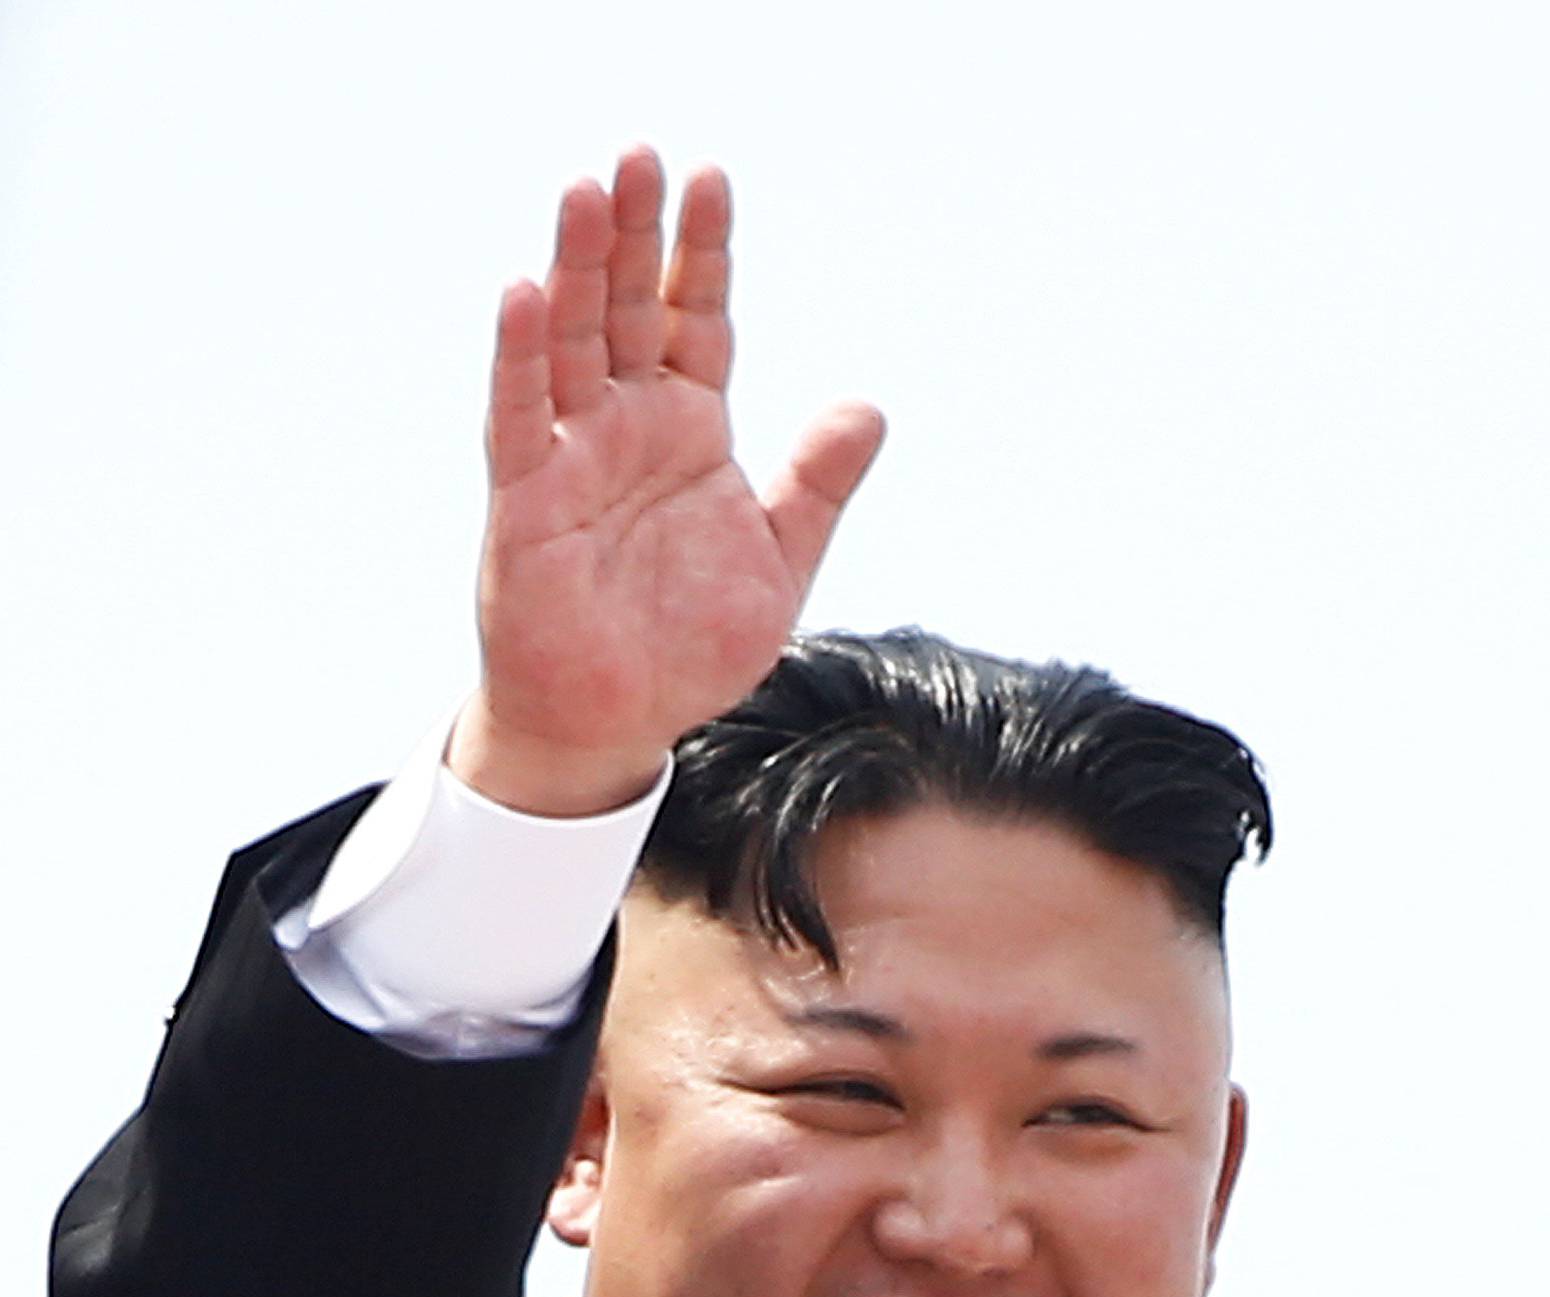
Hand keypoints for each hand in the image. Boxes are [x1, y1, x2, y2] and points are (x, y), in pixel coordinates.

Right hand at [449, 149, 885, 815]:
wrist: (619, 725)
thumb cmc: (688, 646)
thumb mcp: (777, 561)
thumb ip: (816, 485)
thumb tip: (868, 408)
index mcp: (689, 430)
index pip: (695, 319)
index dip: (701, 254)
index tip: (710, 179)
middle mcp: (626, 428)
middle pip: (626, 309)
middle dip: (631, 235)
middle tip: (638, 155)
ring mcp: (572, 458)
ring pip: (569, 344)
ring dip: (573, 269)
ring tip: (584, 191)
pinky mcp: (526, 503)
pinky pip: (519, 420)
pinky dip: (521, 361)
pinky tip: (523, 295)